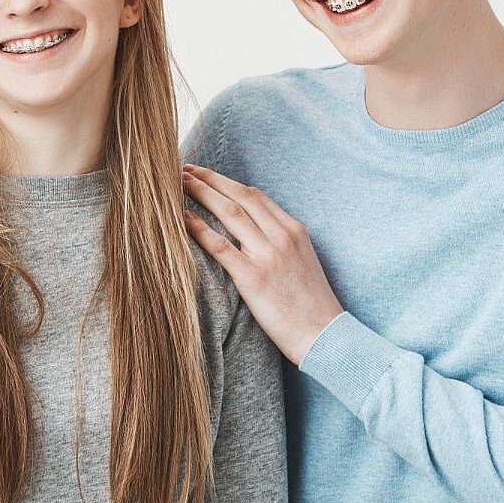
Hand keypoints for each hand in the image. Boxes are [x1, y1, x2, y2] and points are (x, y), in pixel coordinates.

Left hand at [181, 163, 342, 364]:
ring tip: (178, 183)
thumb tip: (255, 234)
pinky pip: (219, 245)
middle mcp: (281, 236)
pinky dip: (197, 227)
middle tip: (186, 168)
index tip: (209, 176)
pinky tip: (180, 218)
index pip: (256, 196)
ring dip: (200, 193)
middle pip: (240, 196)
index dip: (228, 183)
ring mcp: (267, 255)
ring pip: (228, 213)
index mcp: (294, 230)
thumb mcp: (304, 262)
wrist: (325, 334)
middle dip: (210, 179)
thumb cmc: (312, 305)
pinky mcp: (253, 277)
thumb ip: (282, 243)